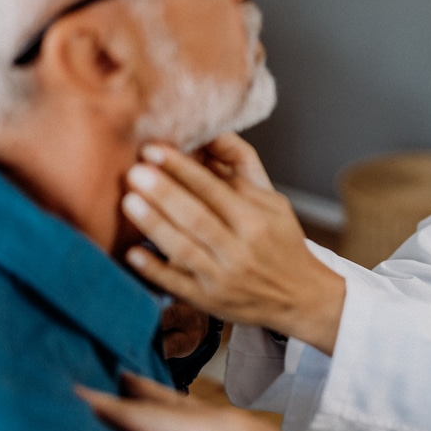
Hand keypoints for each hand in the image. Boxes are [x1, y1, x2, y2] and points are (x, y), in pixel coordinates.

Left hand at [120, 133, 344, 354]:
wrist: (301, 296)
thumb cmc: (281, 241)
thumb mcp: (272, 200)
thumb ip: (242, 166)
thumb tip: (213, 130)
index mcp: (256, 220)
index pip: (214, 189)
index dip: (182, 168)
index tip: (154, 150)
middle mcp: (240, 249)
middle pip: (196, 217)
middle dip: (163, 193)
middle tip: (134, 171)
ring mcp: (223, 277)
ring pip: (183, 249)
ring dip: (154, 225)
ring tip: (129, 201)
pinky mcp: (208, 300)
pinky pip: (176, 285)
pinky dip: (154, 269)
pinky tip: (133, 252)